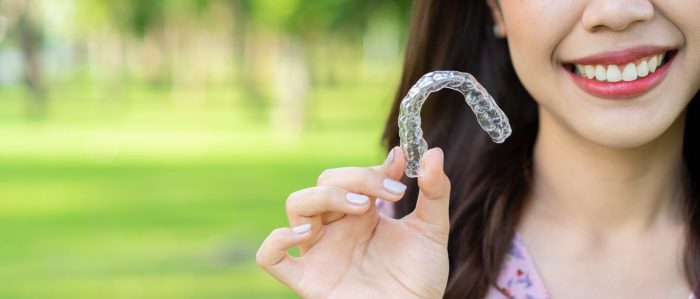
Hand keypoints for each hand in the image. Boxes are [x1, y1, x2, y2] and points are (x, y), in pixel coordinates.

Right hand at [256, 147, 450, 298]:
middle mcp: (336, 228)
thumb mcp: (432, 231)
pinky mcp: (309, 279)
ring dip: (324, 196)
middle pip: (324, 182)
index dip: (372, 168)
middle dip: (356, 179)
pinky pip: (271, 258)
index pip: (351, 175)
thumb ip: (434, 192)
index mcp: (361, 214)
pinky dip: (276, 241)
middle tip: (389, 195)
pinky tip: (305, 233)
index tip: (401, 168)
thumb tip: (434, 152)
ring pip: (296, 205)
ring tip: (362, 208)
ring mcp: (320, 251)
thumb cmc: (420, 278)